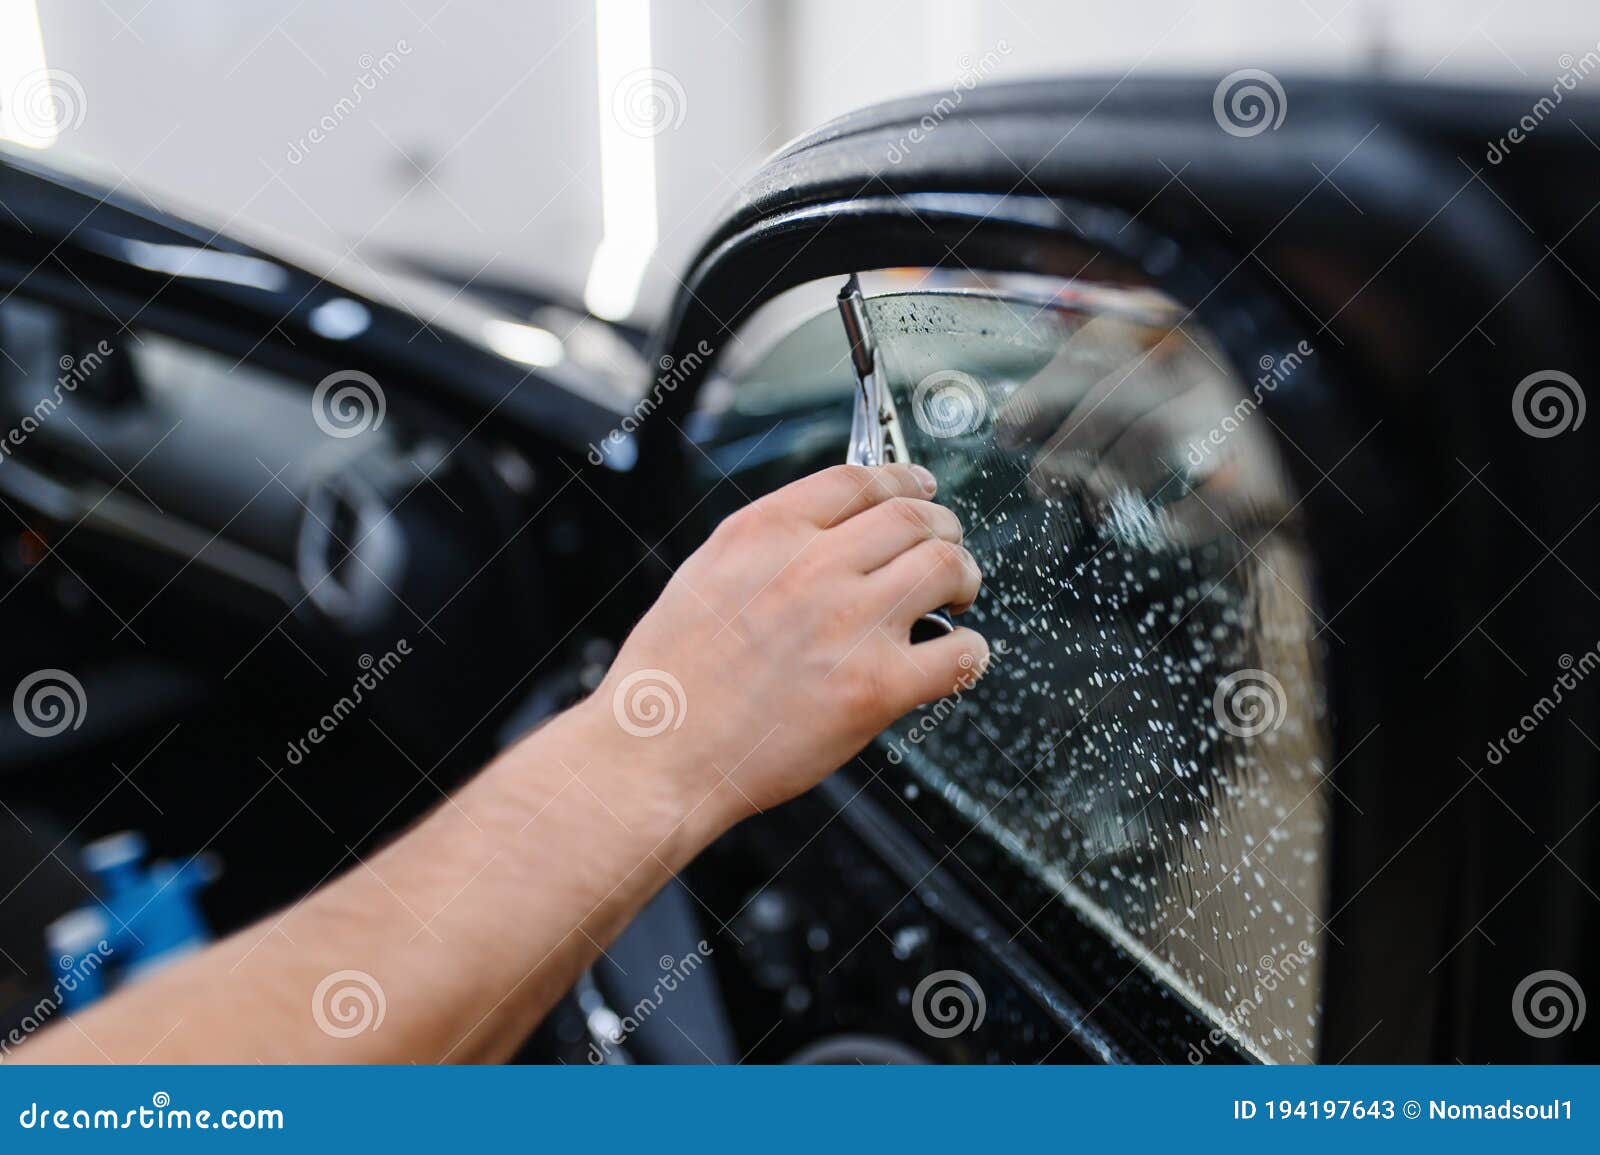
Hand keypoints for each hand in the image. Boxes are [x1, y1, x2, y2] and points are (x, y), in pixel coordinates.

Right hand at [577, 463, 987, 836]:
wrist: (656, 755)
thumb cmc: (672, 679)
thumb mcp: (705, 575)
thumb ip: (770, 546)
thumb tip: (832, 532)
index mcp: (765, 533)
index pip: (859, 478)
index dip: (903, 478)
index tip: (919, 487)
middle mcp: (811, 567)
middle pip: (914, 515)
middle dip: (944, 525)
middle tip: (947, 545)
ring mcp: (848, 625)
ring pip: (945, 567)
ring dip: (963, 575)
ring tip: (958, 594)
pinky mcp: (875, 688)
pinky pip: (959, 652)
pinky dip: (970, 651)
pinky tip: (957, 656)